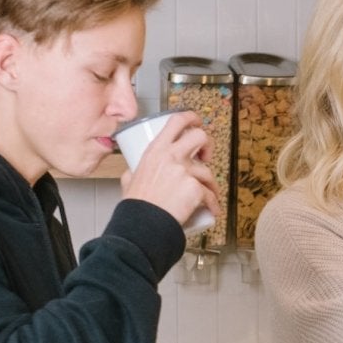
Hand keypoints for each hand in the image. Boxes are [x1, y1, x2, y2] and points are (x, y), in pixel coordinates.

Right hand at [120, 112, 219, 230]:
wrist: (143, 224)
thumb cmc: (136, 205)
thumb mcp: (129, 180)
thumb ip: (133, 172)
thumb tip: (132, 172)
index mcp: (156, 150)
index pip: (176, 121)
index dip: (191, 118)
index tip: (196, 123)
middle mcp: (171, 155)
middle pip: (200, 136)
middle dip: (208, 145)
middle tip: (206, 158)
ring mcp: (184, 170)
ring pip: (208, 171)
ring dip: (211, 184)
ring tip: (208, 196)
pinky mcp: (195, 187)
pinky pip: (210, 194)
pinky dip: (213, 204)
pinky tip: (212, 210)